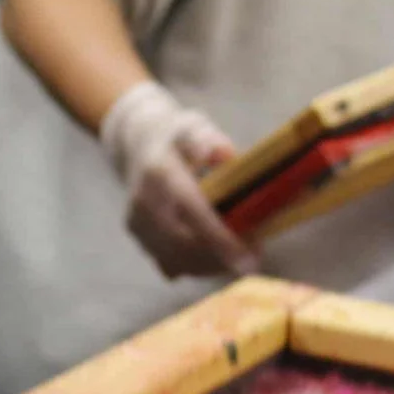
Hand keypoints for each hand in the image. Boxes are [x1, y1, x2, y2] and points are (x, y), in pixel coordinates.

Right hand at [99, 81, 258, 279]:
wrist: (139, 146)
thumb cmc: (177, 138)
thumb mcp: (193, 126)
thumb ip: (205, 138)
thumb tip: (222, 154)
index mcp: (160, 174)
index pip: (191, 210)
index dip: (219, 238)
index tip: (248, 257)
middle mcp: (143, 203)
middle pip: (183, 244)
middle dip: (222, 257)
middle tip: (255, 256)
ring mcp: (138, 225)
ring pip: (177, 261)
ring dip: (213, 265)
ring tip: (241, 256)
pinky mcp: (139, 240)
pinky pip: (171, 265)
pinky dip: (198, 267)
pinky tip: (218, 257)